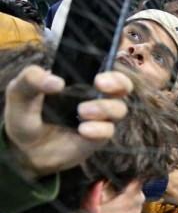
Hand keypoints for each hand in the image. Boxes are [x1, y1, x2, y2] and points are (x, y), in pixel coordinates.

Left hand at [4, 66, 130, 179]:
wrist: (25, 149)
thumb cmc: (25, 115)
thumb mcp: (19, 93)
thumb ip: (31, 79)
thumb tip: (56, 81)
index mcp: (78, 79)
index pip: (103, 66)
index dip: (111, 63)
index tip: (102, 69)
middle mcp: (94, 95)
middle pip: (123, 85)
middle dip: (118, 82)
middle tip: (100, 84)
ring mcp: (99, 117)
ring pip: (119, 108)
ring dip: (104, 107)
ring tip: (82, 112)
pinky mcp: (99, 137)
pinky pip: (109, 130)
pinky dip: (98, 129)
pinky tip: (82, 131)